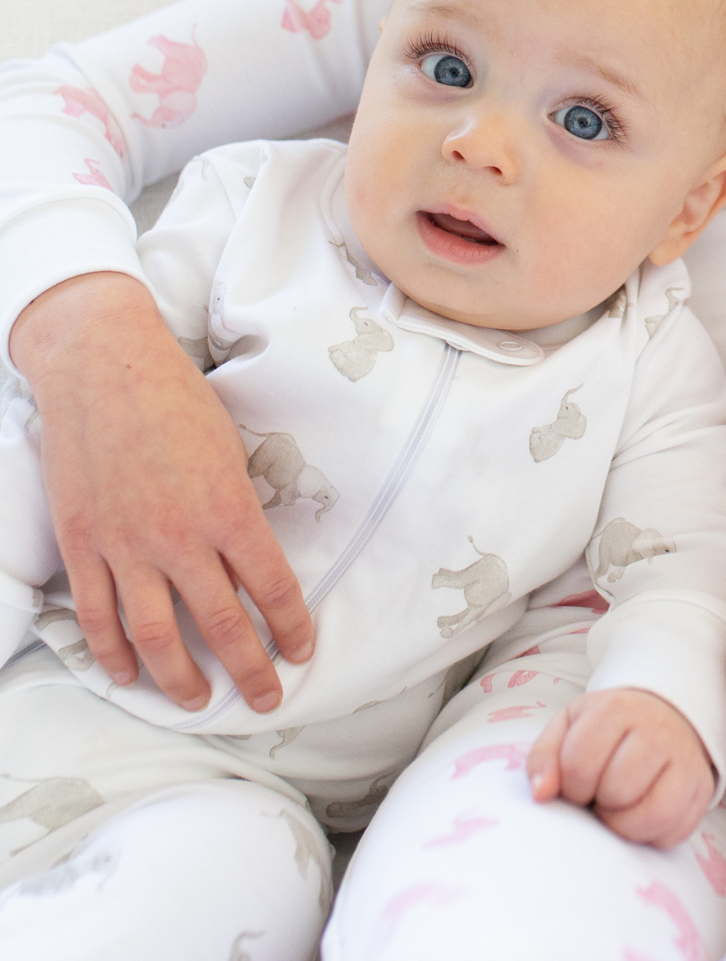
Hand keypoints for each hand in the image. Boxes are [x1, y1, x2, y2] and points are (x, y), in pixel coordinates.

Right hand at [10, 272, 312, 710]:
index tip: (302, 651)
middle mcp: (179, 536)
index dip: (291, 627)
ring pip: (156, 635)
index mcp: (228, 509)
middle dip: (249, 669)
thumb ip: (238, 510)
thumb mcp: (230, 451)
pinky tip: (129, 674)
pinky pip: (98, 614)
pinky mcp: (82, 543)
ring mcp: (125, 544)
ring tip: (200, 700)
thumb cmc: (178, 400)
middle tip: (265, 699)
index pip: (273, 587)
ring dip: (181, 677)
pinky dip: (112, 652)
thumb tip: (251, 561)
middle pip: (221, 624)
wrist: (103, 367)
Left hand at [526, 687, 713, 847]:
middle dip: (599, 802)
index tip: (577, 782)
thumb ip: (544, 757)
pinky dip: (651, 835)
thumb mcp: (569, 728)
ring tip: (619, 805)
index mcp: (614, 708)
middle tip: (601, 792)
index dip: (570, 786)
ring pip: (647, 814)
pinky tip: (641, 815)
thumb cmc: (607, 730)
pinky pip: (673, 832)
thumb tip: (541, 794)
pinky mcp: (701, 786)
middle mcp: (654, 728)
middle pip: (615, 790)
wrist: (665, 715)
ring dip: (623, 823)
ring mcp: (682, 757)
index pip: (579, 764)